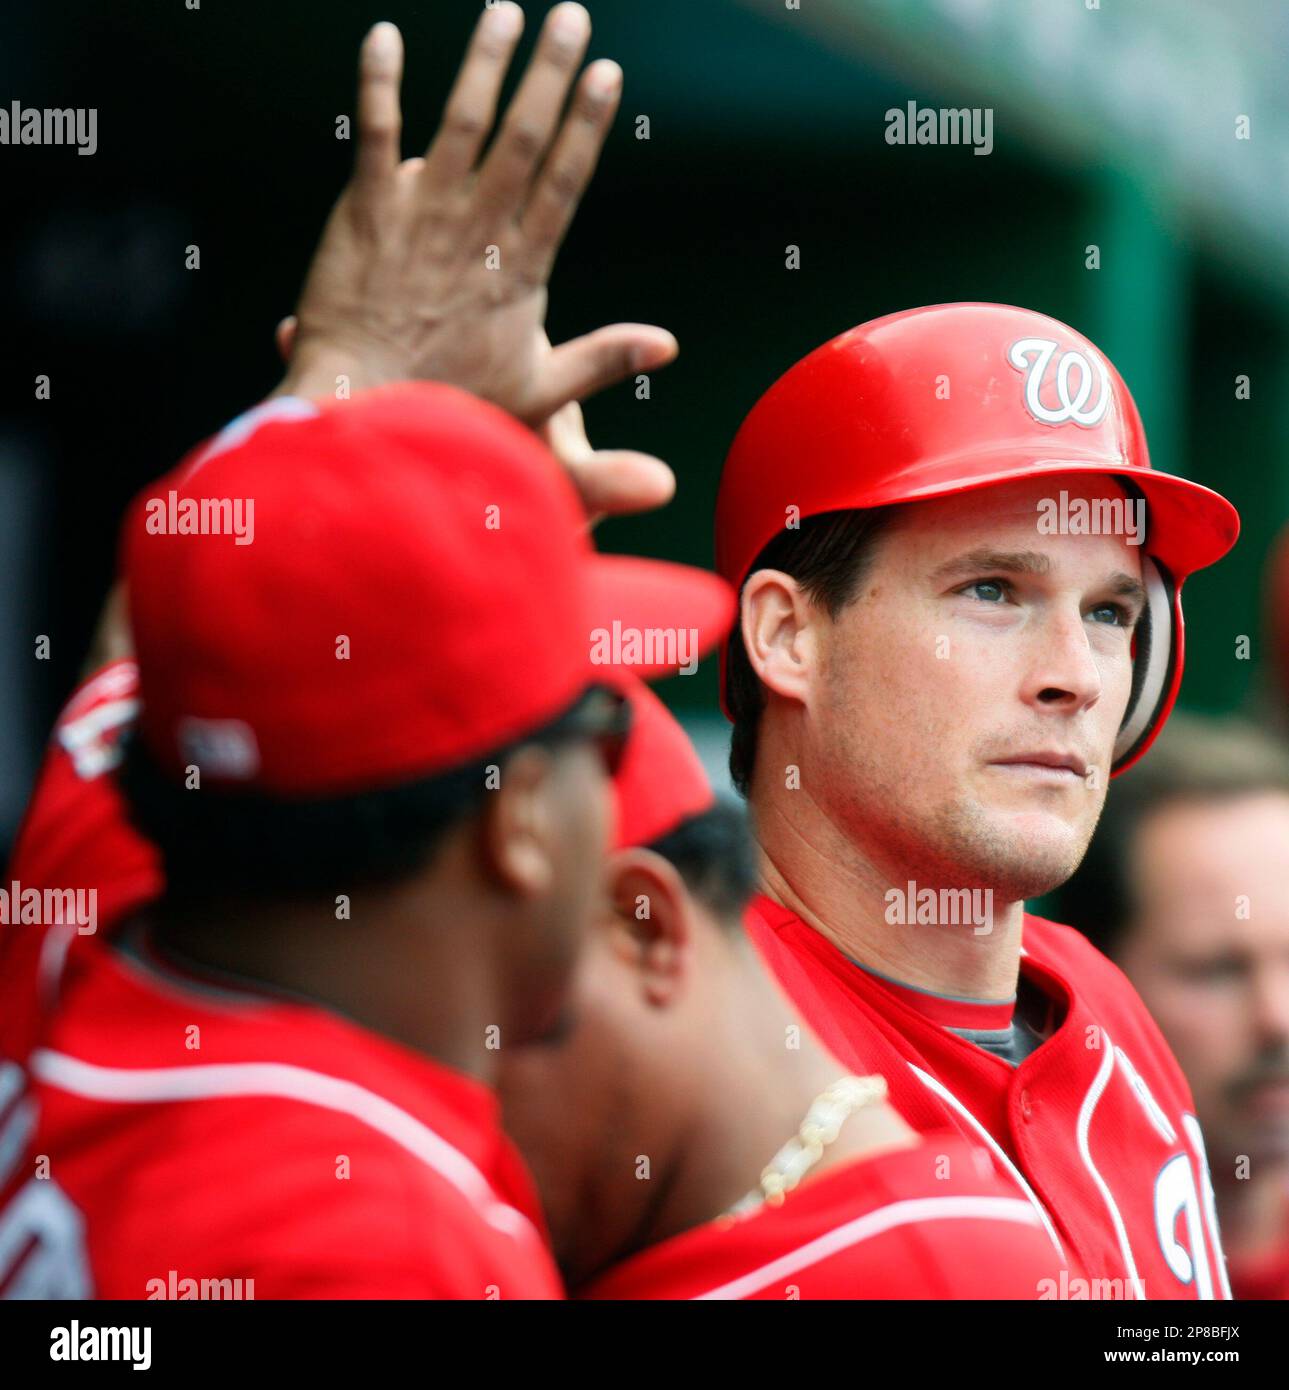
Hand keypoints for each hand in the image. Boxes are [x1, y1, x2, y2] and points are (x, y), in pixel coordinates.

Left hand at [275, 6, 676, 515]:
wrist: (364, 404)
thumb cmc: (452, 401)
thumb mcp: (541, 389)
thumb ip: (602, 359)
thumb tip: (667, 347)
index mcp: (520, 267)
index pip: (563, 182)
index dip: (586, 125)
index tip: (605, 74)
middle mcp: (476, 229)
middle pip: (522, 138)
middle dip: (549, 73)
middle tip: (570, 17)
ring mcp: (420, 214)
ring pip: (460, 123)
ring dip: (483, 63)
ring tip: (504, 12)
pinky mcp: (366, 210)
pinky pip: (374, 133)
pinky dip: (377, 83)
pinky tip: (382, 37)